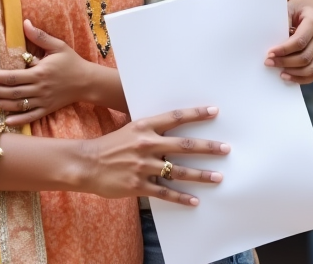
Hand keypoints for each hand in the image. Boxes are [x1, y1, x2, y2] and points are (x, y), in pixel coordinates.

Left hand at [0, 19, 103, 125]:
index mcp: (39, 72)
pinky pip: (31, 116)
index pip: (12, 75)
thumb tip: (25, 22)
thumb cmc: (71, 62)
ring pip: (19, 105)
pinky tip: (6, 121)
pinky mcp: (47, 109)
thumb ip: (40, 36)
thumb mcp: (58, 46)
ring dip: (2, 105)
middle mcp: (39, 88)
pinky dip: (19, 120)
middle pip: (12, 91)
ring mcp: (43, 101)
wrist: (87, 81)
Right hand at [79, 106, 228, 205]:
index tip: (214, 111)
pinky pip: (164, 192)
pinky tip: (194, 201)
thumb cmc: (110, 145)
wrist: (86, 163)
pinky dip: (181, 198)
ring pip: (179, 171)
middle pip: (184, 145)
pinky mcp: (138, 185)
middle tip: (226, 148)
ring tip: (218, 177)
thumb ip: (150, 129)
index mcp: (144, 126)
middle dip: (208, 147)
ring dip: (201, 175)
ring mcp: (143, 165)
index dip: (196, 114)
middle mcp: (146, 144)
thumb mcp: (130, 130)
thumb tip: (172, 127)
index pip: (175, 118)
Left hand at [266, 0, 312, 83]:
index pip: (299, 41)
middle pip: (305, 57)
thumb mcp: (290, 9)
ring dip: (294, 73)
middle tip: (269, 63)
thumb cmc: (301, 9)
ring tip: (279, 72)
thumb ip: (283, 24)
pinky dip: (302, 78)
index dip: (283, 50)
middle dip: (285, 63)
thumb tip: (272, 43)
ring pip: (312, 68)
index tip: (270, 54)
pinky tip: (290, 76)